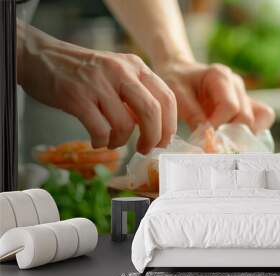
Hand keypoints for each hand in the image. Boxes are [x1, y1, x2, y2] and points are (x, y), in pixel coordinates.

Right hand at [18, 25, 176, 153]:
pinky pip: (100, 130)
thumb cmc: (85, 72)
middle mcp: (120, 71)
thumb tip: (157, 128)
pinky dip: (102, 142)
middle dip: (153, 138)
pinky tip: (98, 141)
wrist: (42, 57)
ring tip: (113, 142)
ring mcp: (98, 83)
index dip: (170, 125)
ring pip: (125, 125)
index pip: (167, 97)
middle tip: (145, 149)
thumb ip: (138, 95)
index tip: (164, 141)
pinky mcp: (77, 97)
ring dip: (121, 142)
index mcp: (136, 66)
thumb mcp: (118, 73)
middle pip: (151, 112)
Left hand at [154, 59, 274, 132]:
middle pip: (246, 116)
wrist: (180, 72)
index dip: (218, 126)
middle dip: (230, 134)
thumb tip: (207, 139)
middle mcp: (237, 85)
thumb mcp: (177, 95)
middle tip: (213, 144)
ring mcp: (245, 94)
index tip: (203, 136)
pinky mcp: (247, 105)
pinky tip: (236, 139)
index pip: (230, 107)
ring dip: (244, 135)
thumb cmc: (177, 80)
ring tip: (226, 142)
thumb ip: (193, 115)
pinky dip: (254, 131)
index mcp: (220, 76)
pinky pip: (263, 118)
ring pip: (260, 118)